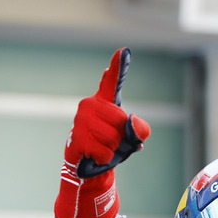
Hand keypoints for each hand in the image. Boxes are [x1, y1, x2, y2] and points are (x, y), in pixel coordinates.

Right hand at [55, 48, 150, 217]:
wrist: (88, 168)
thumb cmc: (110, 147)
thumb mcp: (132, 138)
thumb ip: (140, 129)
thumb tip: (131, 124)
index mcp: (104, 102)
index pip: (112, 81)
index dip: (118, 66)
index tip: (123, 50)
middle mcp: (90, 105)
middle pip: (122, 122)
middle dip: (123, 137)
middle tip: (111, 142)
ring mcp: (81, 120)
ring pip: (113, 138)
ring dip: (113, 149)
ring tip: (102, 148)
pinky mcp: (76, 137)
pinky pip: (103, 151)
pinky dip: (104, 158)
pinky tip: (95, 155)